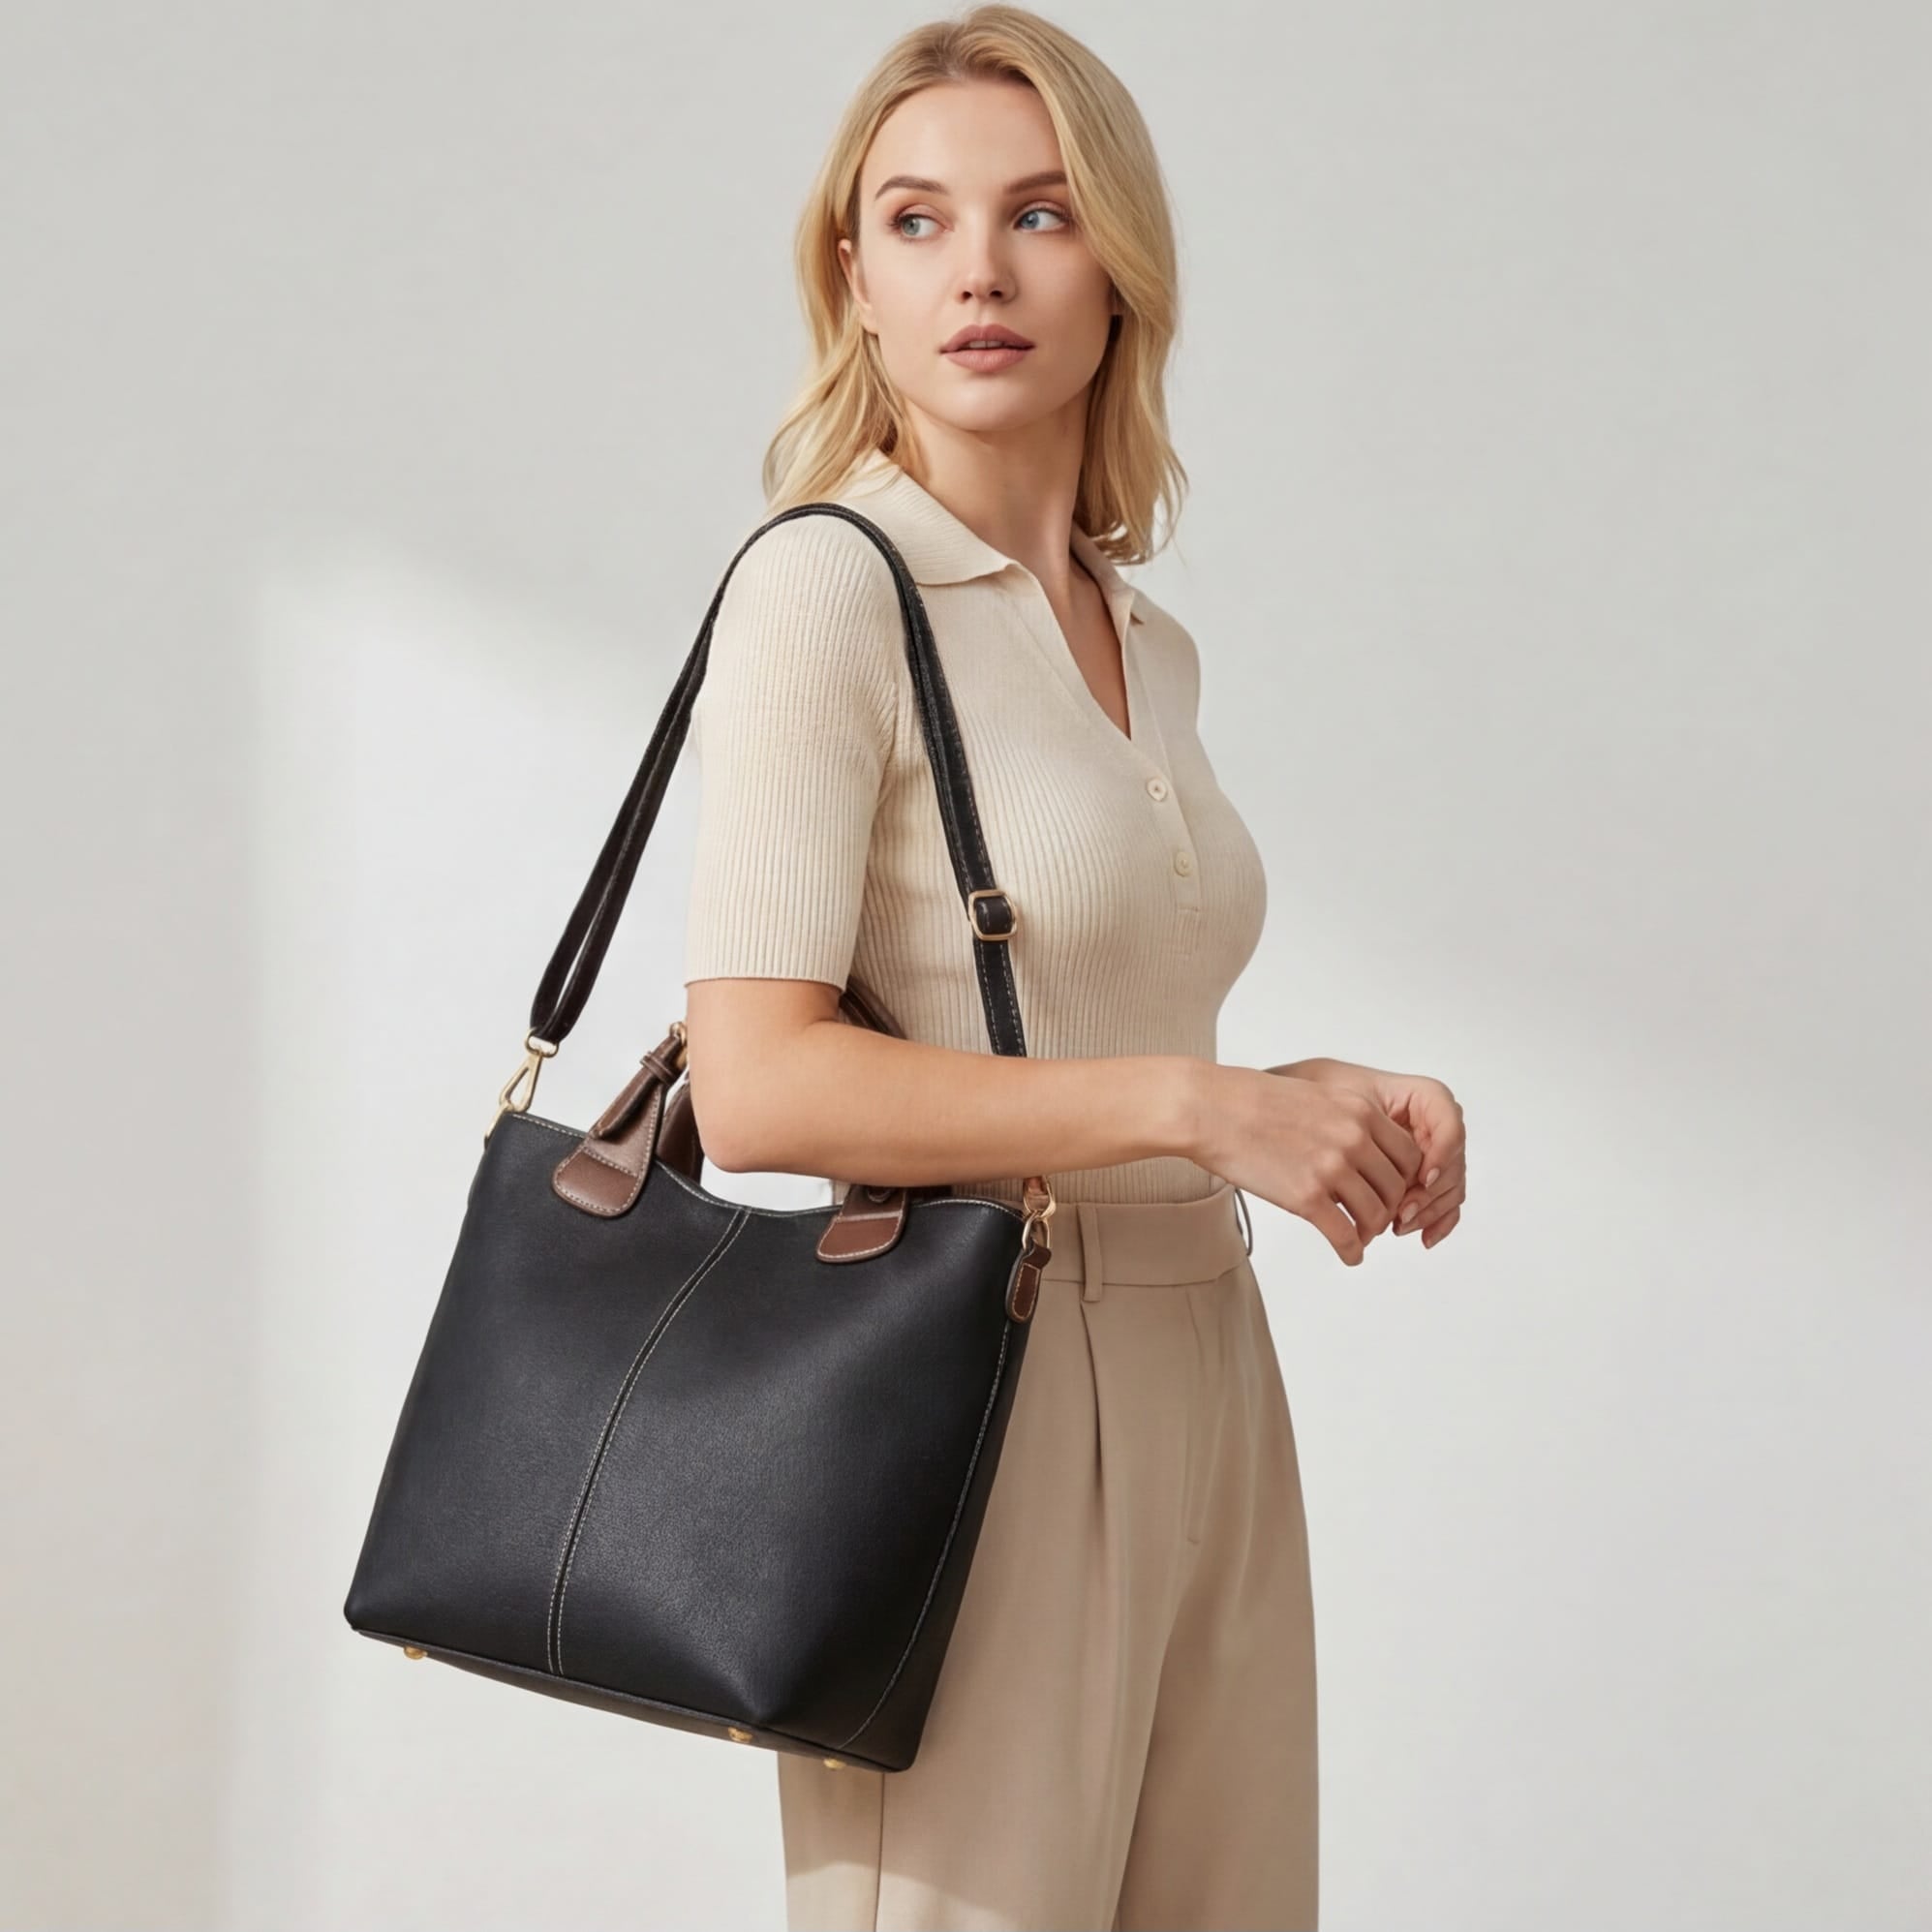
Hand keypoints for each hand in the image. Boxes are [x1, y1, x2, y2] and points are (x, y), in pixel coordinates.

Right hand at [1193, 1064, 1425, 1266]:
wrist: (1212, 1109)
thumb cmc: (1251, 1100)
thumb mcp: (1315, 1094)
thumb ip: (1345, 1119)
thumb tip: (1360, 1149)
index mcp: (1359, 1110)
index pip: (1408, 1154)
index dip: (1404, 1178)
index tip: (1391, 1189)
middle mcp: (1354, 1138)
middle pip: (1397, 1187)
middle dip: (1390, 1207)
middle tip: (1375, 1218)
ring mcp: (1332, 1168)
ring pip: (1375, 1214)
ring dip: (1371, 1232)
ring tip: (1360, 1237)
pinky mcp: (1306, 1197)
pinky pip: (1345, 1235)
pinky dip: (1352, 1251)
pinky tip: (1349, 1255)